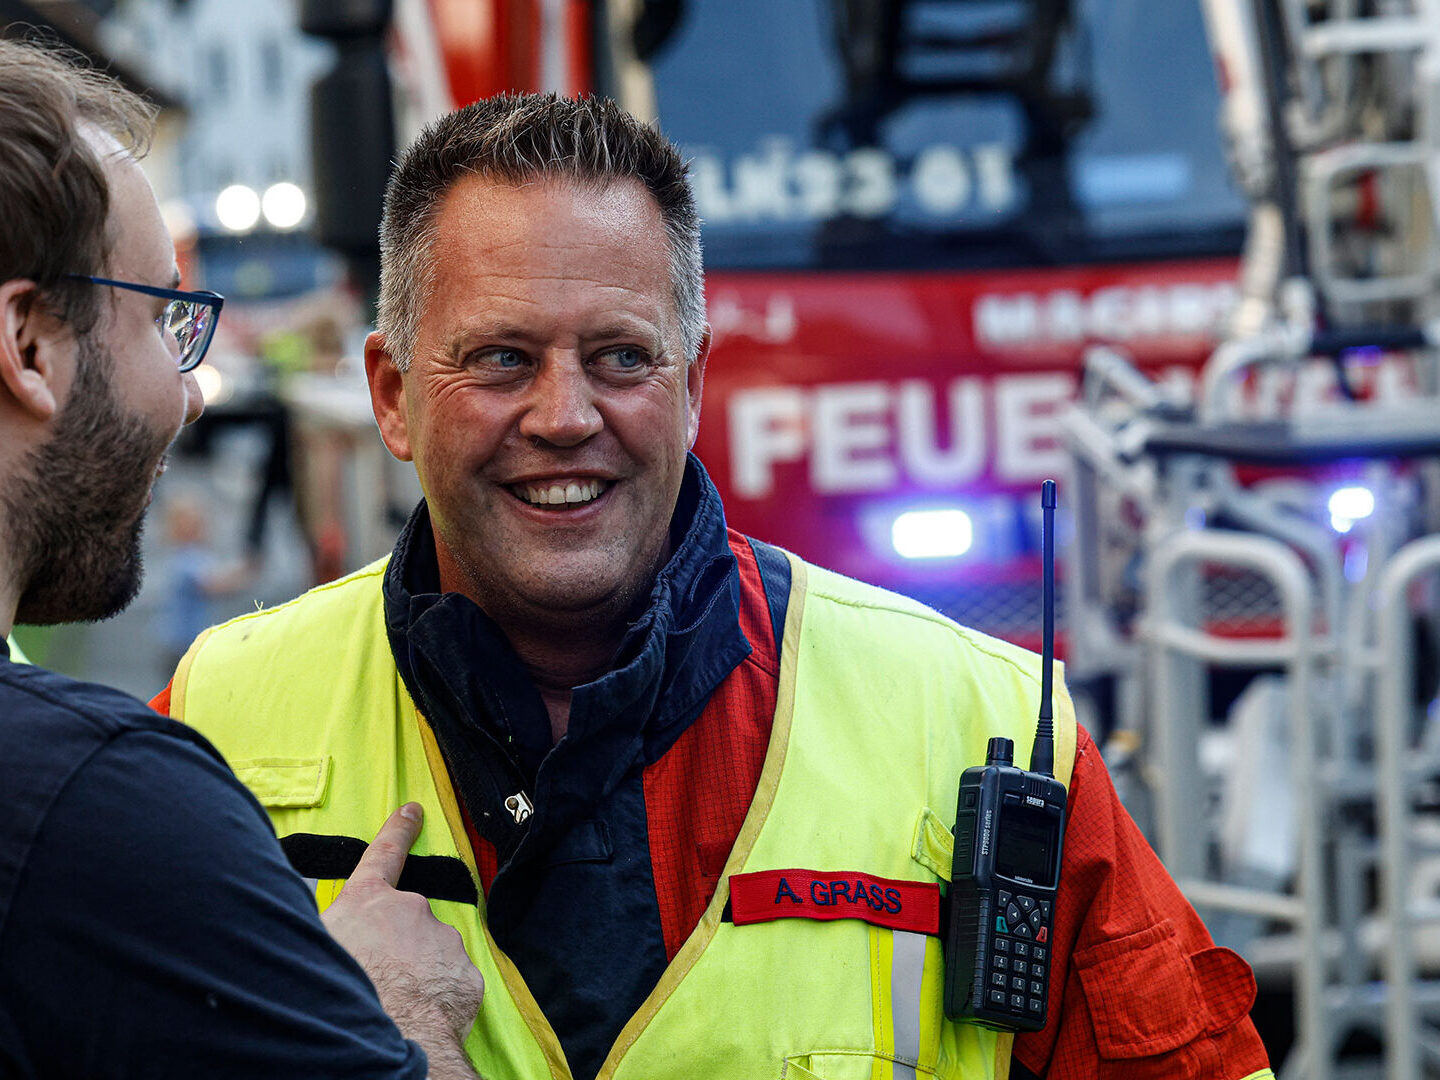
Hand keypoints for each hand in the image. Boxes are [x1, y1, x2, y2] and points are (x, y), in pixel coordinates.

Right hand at [323, 803, 483, 1076]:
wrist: (386, 1039)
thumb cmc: (342, 996)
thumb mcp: (314, 947)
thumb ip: (330, 926)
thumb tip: (331, 924)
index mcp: (367, 902)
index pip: (382, 855)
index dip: (397, 831)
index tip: (413, 811)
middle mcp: (410, 910)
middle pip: (402, 921)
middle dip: (393, 944)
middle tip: (376, 977)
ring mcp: (442, 939)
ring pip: (427, 952)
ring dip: (414, 972)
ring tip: (394, 1001)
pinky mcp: (464, 971)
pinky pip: (448, 980)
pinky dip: (436, 994)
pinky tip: (418, 1013)